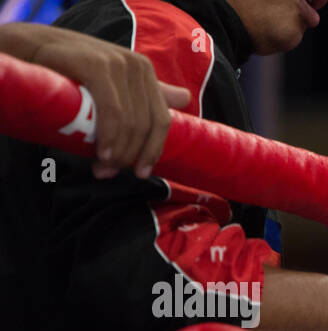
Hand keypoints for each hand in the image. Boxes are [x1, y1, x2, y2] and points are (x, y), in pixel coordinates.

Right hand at [14, 24, 190, 177]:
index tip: (141, 174)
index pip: (161, 122)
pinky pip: (112, 112)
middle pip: (145, 126)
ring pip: (130, 123)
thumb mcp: (114, 84)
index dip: (152, 152)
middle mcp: (138, 66)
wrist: (30, 47)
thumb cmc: (72, 71)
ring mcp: (119, 64)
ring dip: (117, 153)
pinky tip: (101, 154)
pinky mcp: (98, 66)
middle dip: (130, 156)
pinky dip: (109, 137)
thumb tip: (186, 98)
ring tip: (102, 168)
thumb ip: (148, 93)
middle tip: (109, 173)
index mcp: (146, 72)